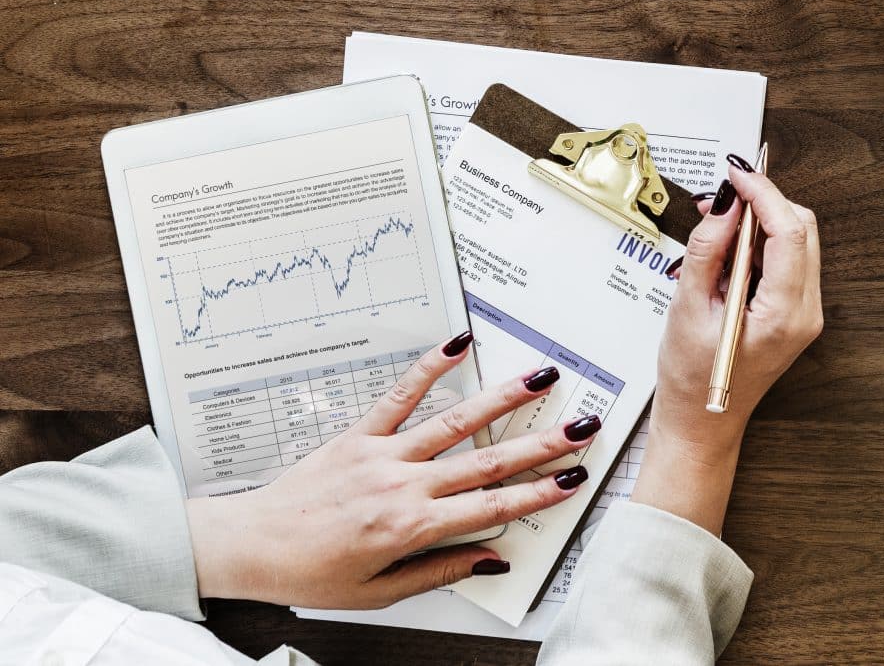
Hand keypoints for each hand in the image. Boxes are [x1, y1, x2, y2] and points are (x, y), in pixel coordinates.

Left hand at [186, 337, 595, 607]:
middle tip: (581, 427)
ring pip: (456, 422)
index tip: (571, 479)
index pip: (490, 508)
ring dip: (504, 399)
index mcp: (410, 528)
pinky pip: (399, 395)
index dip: (537, 492)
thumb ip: (438, 571)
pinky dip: (430, 367)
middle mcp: (403, 485)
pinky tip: (458, 344)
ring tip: (540, 379)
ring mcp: (383, 454)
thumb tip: (489, 559)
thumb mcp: (378, 592)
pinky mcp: (359, 434)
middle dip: (541, 443)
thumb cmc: (310, 574)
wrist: (249, 546)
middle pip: (487, 462)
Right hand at [629, 162, 823, 533]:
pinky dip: (762, 244)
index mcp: (784, 314)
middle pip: (801, 229)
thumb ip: (708, 251)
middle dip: (764, 203)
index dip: (763, 193)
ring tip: (718, 230)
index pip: (789, 231)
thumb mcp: (688, 309)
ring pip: (797, 240)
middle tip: (722, 198)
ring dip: (761, 223)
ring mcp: (806, 313)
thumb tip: (726, 205)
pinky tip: (729, 253)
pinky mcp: (796, 312)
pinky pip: (788, 260)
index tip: (737, 174)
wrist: (702, 423)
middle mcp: (806, 312)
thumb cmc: (691, 380)